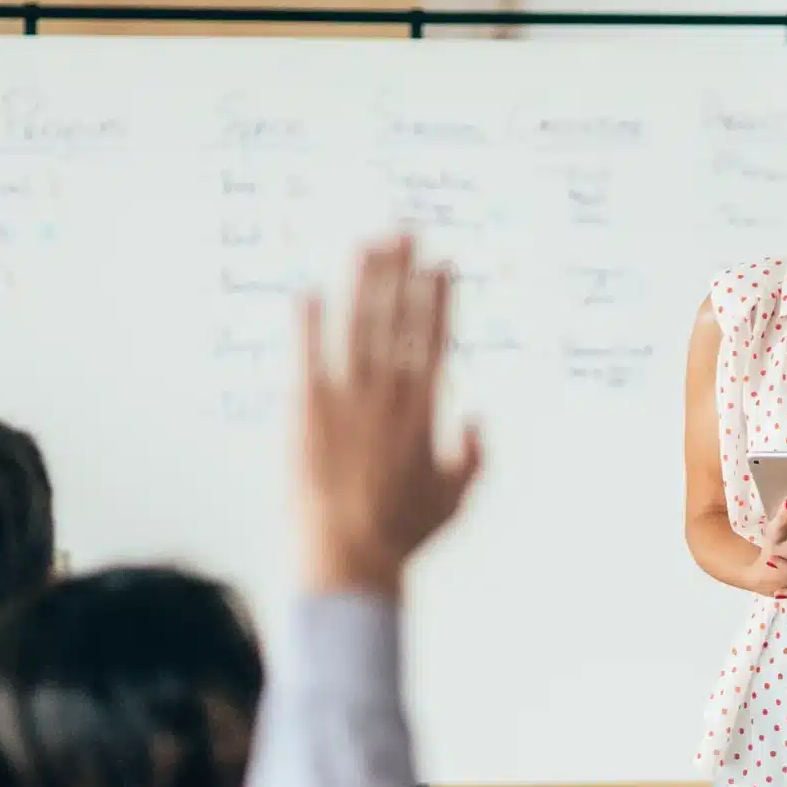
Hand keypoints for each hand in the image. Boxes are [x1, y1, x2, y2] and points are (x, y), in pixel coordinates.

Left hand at [298, 236, 483, 597]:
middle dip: (402, 272)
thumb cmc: (401, 533)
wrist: (348, 554)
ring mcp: (347, 398)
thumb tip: (479, 419)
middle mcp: (388, 394)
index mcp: (425, 411)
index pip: (435, 338)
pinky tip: (310, 290)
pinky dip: (309, 321)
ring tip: (368, 244)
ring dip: (364, 281)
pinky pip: (308, 354)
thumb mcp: (455, 500)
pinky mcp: (307, 409)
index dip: (439, 297)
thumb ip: (473, 457)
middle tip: (404, 232)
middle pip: (398, 318)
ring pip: (359, 325)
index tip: (442, 264)